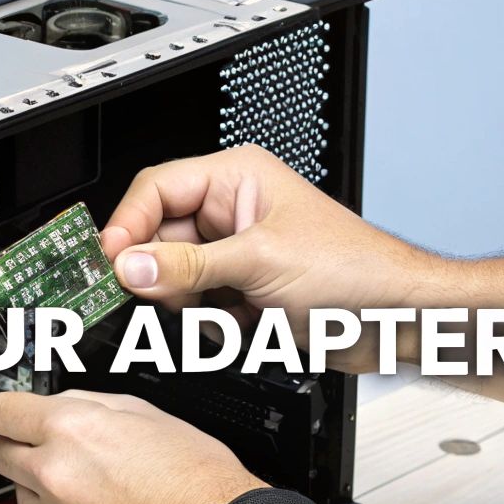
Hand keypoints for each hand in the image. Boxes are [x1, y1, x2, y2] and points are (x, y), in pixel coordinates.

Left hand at [0, 389, 264, 503]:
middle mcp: (56, 473)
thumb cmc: (196, 479)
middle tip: (44, 448)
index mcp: (72, 429)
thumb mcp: (146, 414)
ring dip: (42, 486)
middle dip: (17, 447)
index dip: (0, 411)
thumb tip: (61, 405)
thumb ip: (91, 405)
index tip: (1, 414)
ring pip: (22, 494)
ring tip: (89, 486)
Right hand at [100, 144, 423, 372]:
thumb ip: (187, 267)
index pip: (156, 190)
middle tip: (169, 296)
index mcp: (237, 178)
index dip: (128, 225)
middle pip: (159, 240)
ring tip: (229, 311)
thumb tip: (129, 265)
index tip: (108, 260)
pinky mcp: (244, 291)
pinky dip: (213, 324)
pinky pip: (199, 307)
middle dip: (166, 276)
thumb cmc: (355, 271)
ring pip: (175, 279)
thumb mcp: (259, 263)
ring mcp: (237, 253)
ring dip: (194, 305)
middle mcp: (232, 211)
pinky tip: (245, 325)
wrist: (395, 319)